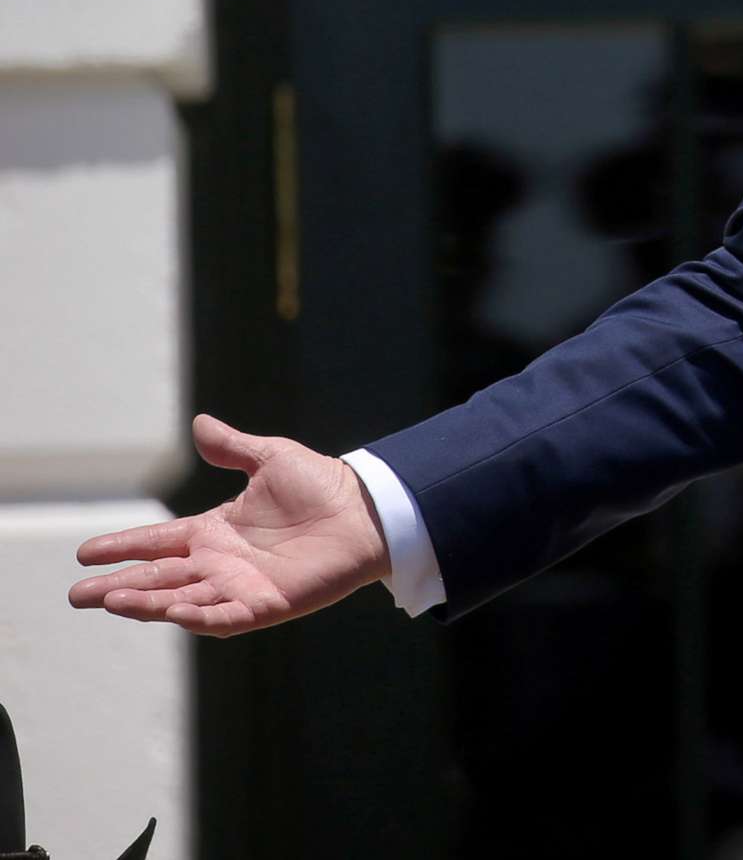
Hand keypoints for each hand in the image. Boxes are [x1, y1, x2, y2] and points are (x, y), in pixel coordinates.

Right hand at [68, 414, 392, 636]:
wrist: (368, 510)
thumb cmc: (322, 485)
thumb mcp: (271, 458)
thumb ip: (231, 447)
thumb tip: (199, 423)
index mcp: (215, 531)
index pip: (157, 542)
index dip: (122, 547)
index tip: (84, 553)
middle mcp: (220, 564)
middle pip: (159, 578)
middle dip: (117, 586)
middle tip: (76, 595)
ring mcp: (241, 587)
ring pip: (181, 600)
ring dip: (147, 602)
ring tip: (111, 600)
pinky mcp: (267, 605)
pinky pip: (225, 617)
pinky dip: (198, 616)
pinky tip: (172, 612)